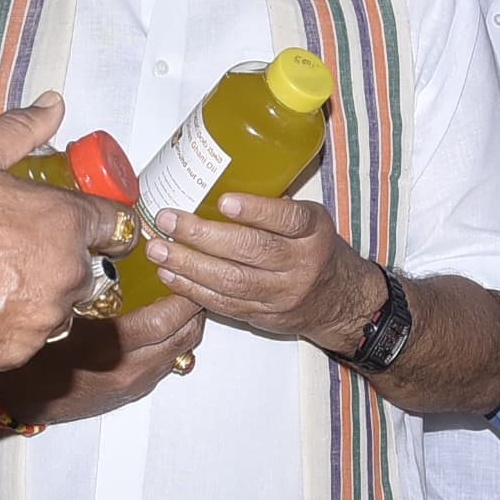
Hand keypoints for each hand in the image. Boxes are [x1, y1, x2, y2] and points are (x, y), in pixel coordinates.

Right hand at [0, 96, 130, 374]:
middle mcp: (66, 273)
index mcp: (64, 221)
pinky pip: (29, 339)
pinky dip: (11, 327)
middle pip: (84, 270)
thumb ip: (23, 130)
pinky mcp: (20, 352)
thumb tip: (55, 104)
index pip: (115, 226)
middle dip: (57, 261)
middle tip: (10, 252)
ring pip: (58, 308)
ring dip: (37, 297)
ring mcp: (45, 318)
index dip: (99, 224)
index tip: (84, 226)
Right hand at [0, 291, 207, 427]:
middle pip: (183, 338)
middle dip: (194, 308)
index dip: (183, 294)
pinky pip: (164, 365)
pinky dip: (172, 343)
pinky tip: (162, 327)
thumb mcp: (56, 311)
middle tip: (192, 281)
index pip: (167, 319)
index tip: (187, 271)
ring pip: (178, 353)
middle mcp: (129, 371)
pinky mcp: (128, 393)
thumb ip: (87, 287)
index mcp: (112, 348)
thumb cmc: (26, 353)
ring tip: (181, 299)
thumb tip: (113, 258)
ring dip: (185, 326)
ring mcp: (131, 385)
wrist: (12, 399)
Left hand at [144, 192, 376, 346]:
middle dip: (203, 236)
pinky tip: (170, 274)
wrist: (341, 301)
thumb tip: (215, 184)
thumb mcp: (310, 221)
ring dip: (188, 265)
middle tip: (169, 220)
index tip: (225, 200)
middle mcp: (301, 264)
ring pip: (231, 281)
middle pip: (251, 251)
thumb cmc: (317, 250)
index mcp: (314, 232)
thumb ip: (274, 209)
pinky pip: (224, 304)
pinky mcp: (264, 316)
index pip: (289, 219)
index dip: (257, 210)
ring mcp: (282, 294)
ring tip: (158, 248)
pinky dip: (192, 289)